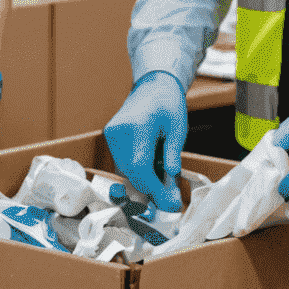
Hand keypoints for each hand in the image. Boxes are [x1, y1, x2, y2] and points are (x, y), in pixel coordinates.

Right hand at [105, 71, 186, 212]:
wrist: (153, 85)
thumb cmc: (168, 105)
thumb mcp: (178, 130)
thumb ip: (172, 159)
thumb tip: (170, 192)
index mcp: (137, 126)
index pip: (140, 166)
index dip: (153, 189)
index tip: (169, 203)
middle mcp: (118, 131)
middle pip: (130, 172)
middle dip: (150, 189)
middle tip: (170, 199)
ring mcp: (111, 134)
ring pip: (125, 170)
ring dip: (144, 180)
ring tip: (164, 180)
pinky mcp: (110, 137)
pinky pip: (122, 162)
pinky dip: (137, 171)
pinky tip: (152, 168)